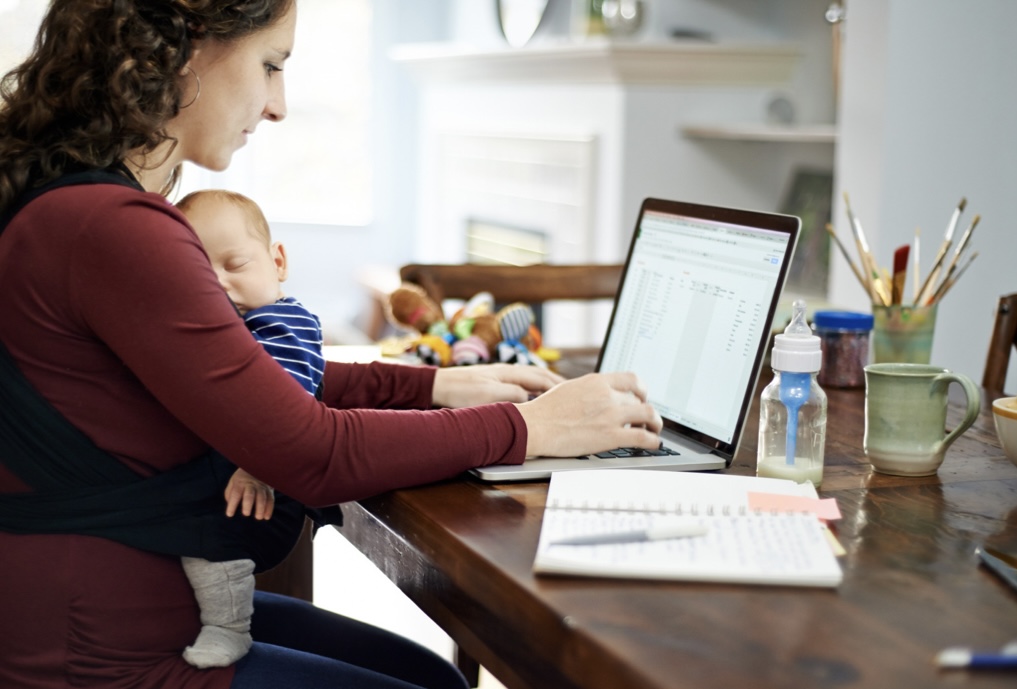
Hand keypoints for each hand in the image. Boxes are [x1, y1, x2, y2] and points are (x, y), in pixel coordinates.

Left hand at [224, 468, 274, 519]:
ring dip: (261, 508)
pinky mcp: (269, 489)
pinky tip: (267, 517)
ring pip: (262, 497)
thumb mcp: (233, 482)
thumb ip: (230, 493)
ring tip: (258, 517)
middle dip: (248, 504)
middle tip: (246, 514)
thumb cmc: (242, 479)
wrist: (257, 466)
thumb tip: (230, 505)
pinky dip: (269, 508)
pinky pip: (270, 499)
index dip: (232, 504)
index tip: (230, 514)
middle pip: (250, 494)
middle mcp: (251, 484)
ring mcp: (261, 486)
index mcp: (240, 483)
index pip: (236, 494)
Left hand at [432, 363, 563, 407]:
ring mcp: (499, 376)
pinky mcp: (492, 382)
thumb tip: (532, 397)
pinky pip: (520, 384)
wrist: (437, 387)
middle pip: (538, 376)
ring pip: (530, 379)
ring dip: (545, 385)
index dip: (559, 386)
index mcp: (509, 372)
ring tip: (558, 393)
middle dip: (556, 383)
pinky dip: (532, 388)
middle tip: (573, 391)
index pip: (541, 378)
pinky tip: (532, 396)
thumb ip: (514, 394)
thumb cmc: (461, 391)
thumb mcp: (490, 395)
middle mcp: (506, 371)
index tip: (574, 393)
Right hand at [514, 372, 661, 457]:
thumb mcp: (569, 388)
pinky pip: (643, 437)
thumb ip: (589, 389)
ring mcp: (610, 415)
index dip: (642, 389)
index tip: (642, 396)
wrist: (535, 426)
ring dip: (655, 424)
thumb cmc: (545, 410)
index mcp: (596, 381)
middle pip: (640, 400)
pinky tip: (654, 444)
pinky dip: (654, 441)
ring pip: (648, 415)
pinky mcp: (610, 436)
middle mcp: (607, 395)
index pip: (631, 379)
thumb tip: (599, 394)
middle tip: (647, 419)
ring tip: (654, 430)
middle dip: (647, 410)